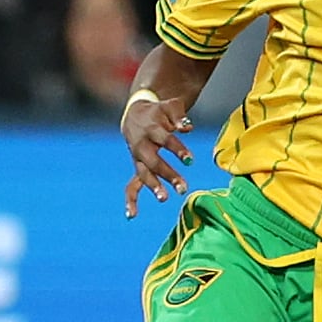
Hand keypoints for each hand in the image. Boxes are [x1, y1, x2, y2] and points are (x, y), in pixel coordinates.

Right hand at [122, 92, 190, 216]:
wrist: (135, 114)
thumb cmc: (159, 111)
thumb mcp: (170, 106)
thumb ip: (180, 116)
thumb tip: (188, 128)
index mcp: (151, 129)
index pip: (165, 140)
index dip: (177, 149)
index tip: (190, 160)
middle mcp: (141, 145)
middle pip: (153, 161)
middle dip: (168, 174)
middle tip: (183, 188)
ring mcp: (137, 158)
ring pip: (143, 174)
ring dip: (153, 187)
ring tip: (164, 198)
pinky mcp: (138, 167)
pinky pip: (131, 185)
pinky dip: (131, 200)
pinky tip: (132, 215)